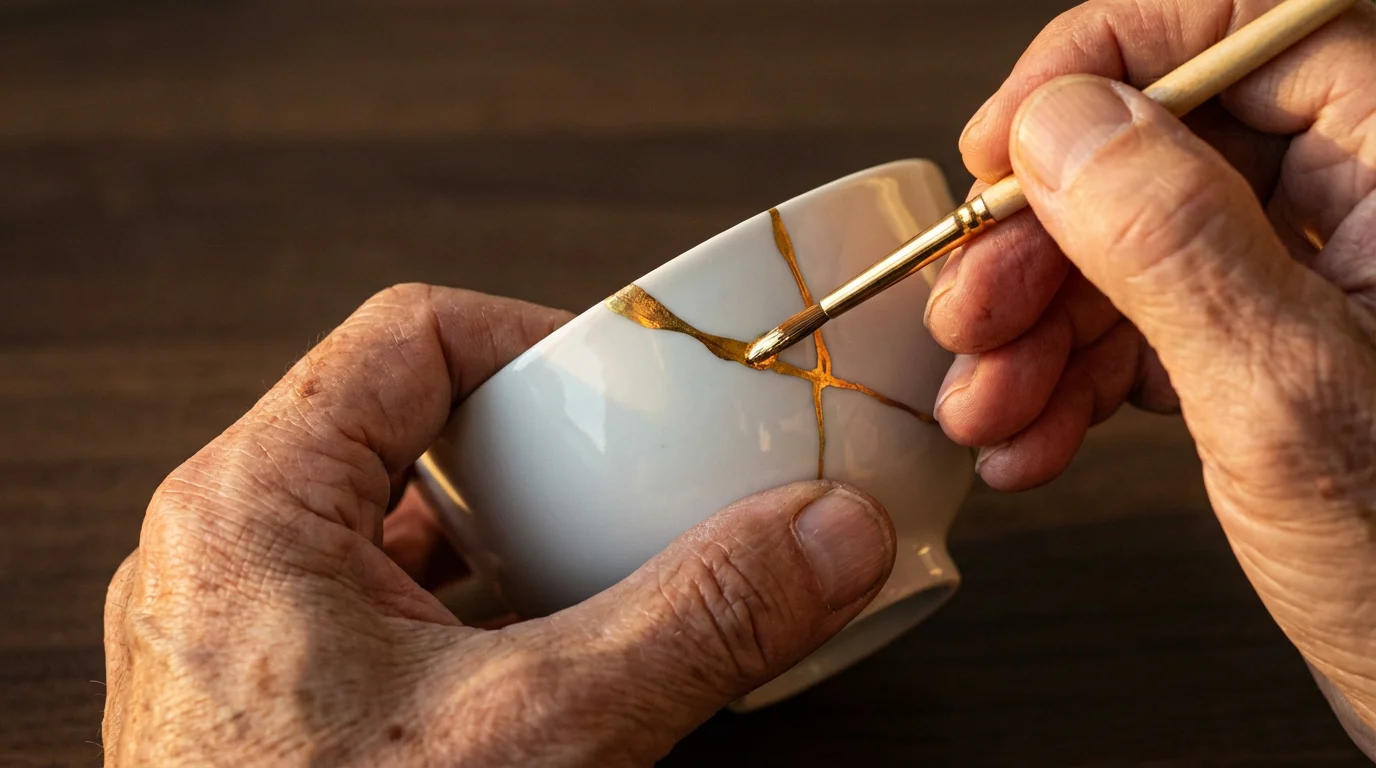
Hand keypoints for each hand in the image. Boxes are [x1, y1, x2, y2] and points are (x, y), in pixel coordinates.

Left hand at [102, 284, 895, 765]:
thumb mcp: (540, 735)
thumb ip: (700, 622)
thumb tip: (826, 535)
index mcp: (251, 507)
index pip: (410, 336)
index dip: (536, 340)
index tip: (627, 390)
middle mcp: (227, 553)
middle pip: (404, 422)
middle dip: (537, 446)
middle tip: (629, 471)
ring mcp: (240, 628)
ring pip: (394, 518)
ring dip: (507, 528)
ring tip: (599, 555)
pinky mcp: (268, 695)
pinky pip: (380, 600)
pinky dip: (474, 604)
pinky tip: (544, 648)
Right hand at [924, 0, 1375, 750]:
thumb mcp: (1289, 399)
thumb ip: (1175, 245)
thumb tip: (1066, 124)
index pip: (1237, 25)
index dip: (1100, 64)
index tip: (1005, 142)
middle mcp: (1364, 201)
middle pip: (1158, 147)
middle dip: (1041, 242)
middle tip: (972, 311)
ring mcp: (1311, 277)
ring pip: (1132, 242)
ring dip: (1034, 328)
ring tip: (986, 406)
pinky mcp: (1267, 347)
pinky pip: (1142, 323)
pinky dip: (1068, 379)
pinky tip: (1030, 435)